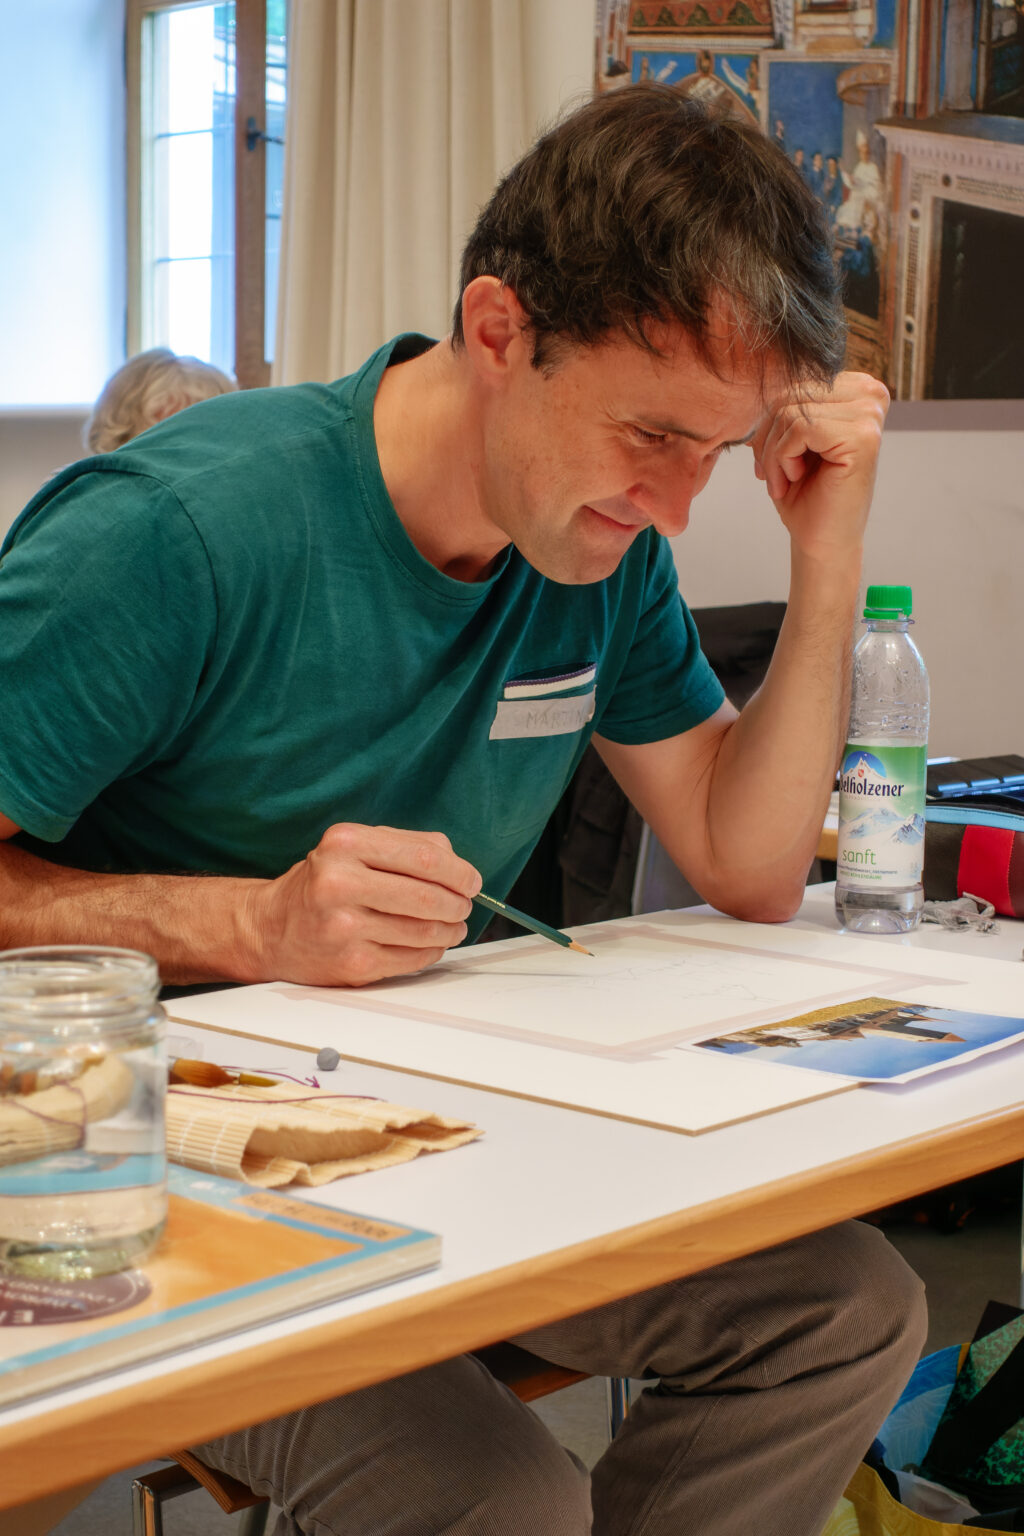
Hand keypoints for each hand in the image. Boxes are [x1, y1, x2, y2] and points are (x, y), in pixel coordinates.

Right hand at [246, 824, 480, 986]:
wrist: (269, 929)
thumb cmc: (320, 884)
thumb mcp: (352, 847)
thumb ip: (406, 845)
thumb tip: (458, 865)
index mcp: (345, 844)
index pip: (424, 857)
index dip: (459, 872)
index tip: (472, 881)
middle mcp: (340, 883)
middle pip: (428, 896)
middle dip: (458, 903)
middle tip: (464, 905)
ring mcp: (345, 928)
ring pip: (424, 931)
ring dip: (449, 930)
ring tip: (452, 926)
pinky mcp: (352, 965)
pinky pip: (412, 959)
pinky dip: (431, 951)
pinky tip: (429, 944)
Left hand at [751, 372, 889, 565]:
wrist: (819, 540)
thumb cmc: (805, 492)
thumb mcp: (787, 437)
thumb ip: (783, 403)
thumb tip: (758, 380)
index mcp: (856, 388)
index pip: (793, 382)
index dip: (769, 421)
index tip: (770, 458)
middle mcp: (870, 394)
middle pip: (790, 393)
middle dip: (767, 437)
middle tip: (772, 473)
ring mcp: (870, 414)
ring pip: (791, 412)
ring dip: (774, 453)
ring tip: (785, 480)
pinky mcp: (863, 436)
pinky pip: (799, 429)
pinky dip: (783, 460)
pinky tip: (794, 480)